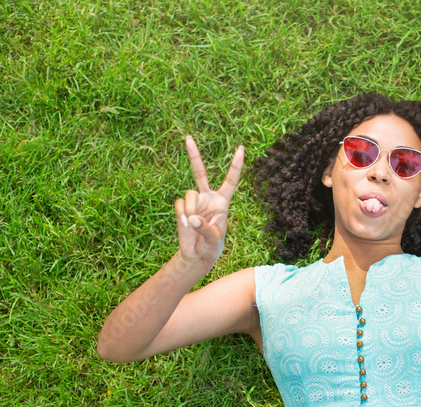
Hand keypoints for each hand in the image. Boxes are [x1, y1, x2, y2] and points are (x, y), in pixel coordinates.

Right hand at [174, 136, 244, 266]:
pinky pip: (179, 204)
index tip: (241, 148)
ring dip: (190, 209)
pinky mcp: (181, 208)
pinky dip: (182, 215)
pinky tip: (186, 224)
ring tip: (193, 224)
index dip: (236, 165)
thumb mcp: (214, 240)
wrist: (196, 255)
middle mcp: (207, 197)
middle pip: (200, 172)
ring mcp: (194, 201)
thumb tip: (191, 218)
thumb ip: (205, 228)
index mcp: (222, 201)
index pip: (230, 180)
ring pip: (188, 193)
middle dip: (194, 155)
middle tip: (187, 137)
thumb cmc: (212, 247)